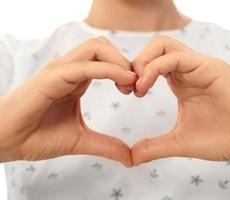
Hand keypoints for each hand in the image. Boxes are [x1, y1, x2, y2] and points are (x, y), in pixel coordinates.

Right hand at [0, 37, 135, 166]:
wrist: (6, 142)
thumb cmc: (37, 137)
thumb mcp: (80, 141)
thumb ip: (106, 145)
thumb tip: (130, 157)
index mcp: (76, 79)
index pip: (106, 59)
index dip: (126, 70)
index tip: (136, 90)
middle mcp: (69, 70)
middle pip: (103, 46)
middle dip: (125, 61)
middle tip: (135, 85)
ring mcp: (60, 70)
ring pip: (96, 48)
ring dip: (119, 62)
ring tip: (129, 84)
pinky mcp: (53, 77)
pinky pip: (86, 66)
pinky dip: (109, 70)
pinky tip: (123, 82)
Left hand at [131, 36, 229, 166]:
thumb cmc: (220, 139)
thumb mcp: (178, 142)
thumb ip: (153, 147)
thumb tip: (131, 157)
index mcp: (181, 81)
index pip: (151, 62)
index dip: (134, 73)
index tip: (126, 92)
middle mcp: (189, 69)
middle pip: (155, 48)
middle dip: (135, 63)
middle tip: (128, 87)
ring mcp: (199, 66)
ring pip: (163, 45)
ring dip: (143, 62)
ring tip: (138, 87)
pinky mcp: (210, 67)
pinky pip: (176, 57)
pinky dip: (154, 68)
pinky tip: (145, 86)